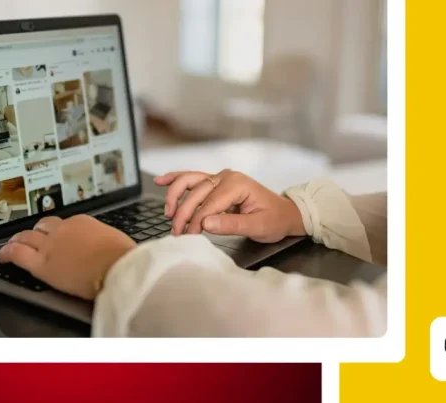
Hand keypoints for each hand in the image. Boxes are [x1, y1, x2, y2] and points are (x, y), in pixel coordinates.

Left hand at [0, 215, 136, 299]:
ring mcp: (50, 246)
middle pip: (42, 227)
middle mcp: (63, 230)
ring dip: (18, 240)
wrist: (118, 268)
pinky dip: (7, 253)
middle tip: (30, 237)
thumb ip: (104, 242)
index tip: (57, 237)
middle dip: (35, 233)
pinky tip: (2, 256)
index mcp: (82, 223)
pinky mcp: (42, 264)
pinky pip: (18, 254)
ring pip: (26, 238)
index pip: (63, 224)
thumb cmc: (123, 258)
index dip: (57, 231)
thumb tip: (106, 248)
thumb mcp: (116, 241)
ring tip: (12, 245)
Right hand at [154, 169, 306, 242]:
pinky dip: (175, 179)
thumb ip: (232, 225)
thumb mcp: (258, 226)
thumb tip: (205, 223)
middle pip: (196, 192)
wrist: (285, 213)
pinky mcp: (215, 182)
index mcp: (237, 184)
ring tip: (168, 213)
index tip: (189, 236)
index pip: (209, 203)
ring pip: (189, 181)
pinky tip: (161, 181)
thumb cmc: (274, 219)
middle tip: (177, 232)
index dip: (196, 220)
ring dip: (175, 195)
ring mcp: (219, 177)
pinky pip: (192, 178)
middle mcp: (226, 177)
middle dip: (183, 213)